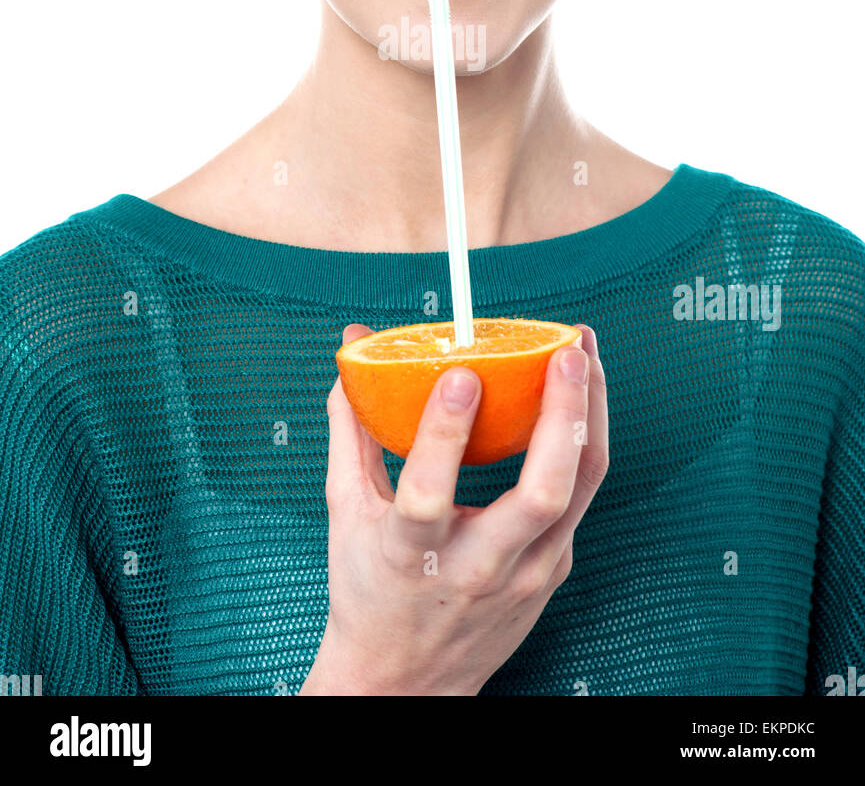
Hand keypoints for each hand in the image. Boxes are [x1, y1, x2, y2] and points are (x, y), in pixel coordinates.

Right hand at [300, 323, 607, 695]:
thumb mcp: (348, 514)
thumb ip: (351, 430)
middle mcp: (477, 568)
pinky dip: (583, 441)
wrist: (407, 684)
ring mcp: (525, 575)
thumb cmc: (370, 590)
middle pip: (540, 494)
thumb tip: (350, 351)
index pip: (431, 494)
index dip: (447, 434)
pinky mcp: (553, 573)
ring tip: (584, 353)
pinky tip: (579, 396)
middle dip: (562, 415)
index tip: (463, 375)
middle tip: (565, 352)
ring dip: (590, 416)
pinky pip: (580, 498)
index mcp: (412, 553)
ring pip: (578, 491)